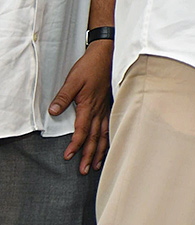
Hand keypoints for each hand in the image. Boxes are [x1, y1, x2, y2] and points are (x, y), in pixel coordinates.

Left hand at [49, 40, 113, 173]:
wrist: (107, 54)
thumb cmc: (90, 66)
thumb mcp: (72, 80)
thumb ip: (63, 97)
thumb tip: (53, 112)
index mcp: (89, 105)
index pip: (82, 131)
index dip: (75, 145)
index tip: (69, 156)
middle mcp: (99, 109)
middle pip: (94, 137)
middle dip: (90, 155)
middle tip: (85, 170)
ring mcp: (107, 107)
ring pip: (104, 134)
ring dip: (100, 150)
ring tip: (97, 163)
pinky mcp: (111, 103)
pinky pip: (111, 125)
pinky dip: (110, 138)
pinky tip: (109, 143)